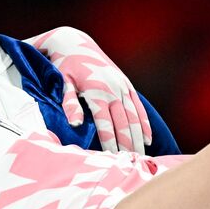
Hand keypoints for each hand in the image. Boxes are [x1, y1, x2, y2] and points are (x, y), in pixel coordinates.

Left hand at [28, 27, 152, 153]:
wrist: (75, 43)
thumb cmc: (64, 67)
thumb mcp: (62, 84)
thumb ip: (69, 104)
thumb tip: (76, 124)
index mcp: (97, 93)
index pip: (106, 125)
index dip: (110, 144)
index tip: (113, 160)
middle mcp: (113, 91)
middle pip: (123, 124)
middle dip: (127, 146)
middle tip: (131, 165)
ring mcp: (122, 88)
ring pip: (134, 118)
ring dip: (138, 138)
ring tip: (141, 157)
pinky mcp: (126, 85)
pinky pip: (138, 107)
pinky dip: (144, 123)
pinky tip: (147, 139)